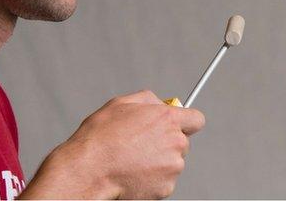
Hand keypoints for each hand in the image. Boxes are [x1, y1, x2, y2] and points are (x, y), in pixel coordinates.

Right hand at [18, 90, 205, 198]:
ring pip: (173, 162)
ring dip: (159, 161)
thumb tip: (160, 103)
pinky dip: (152, 178)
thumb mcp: (121, 104)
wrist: (89, 170)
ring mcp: (172, 166)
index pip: (196, 119)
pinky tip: (133, 173)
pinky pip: (164, 180)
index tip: (179, 125)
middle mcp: (175, 142)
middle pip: (183, 142)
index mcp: (167, 119)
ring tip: (132, 159)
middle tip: (142, 144)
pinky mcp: (166, 187)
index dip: (187, 121)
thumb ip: (148, 100)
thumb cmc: (100, 137)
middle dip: (167, 142)